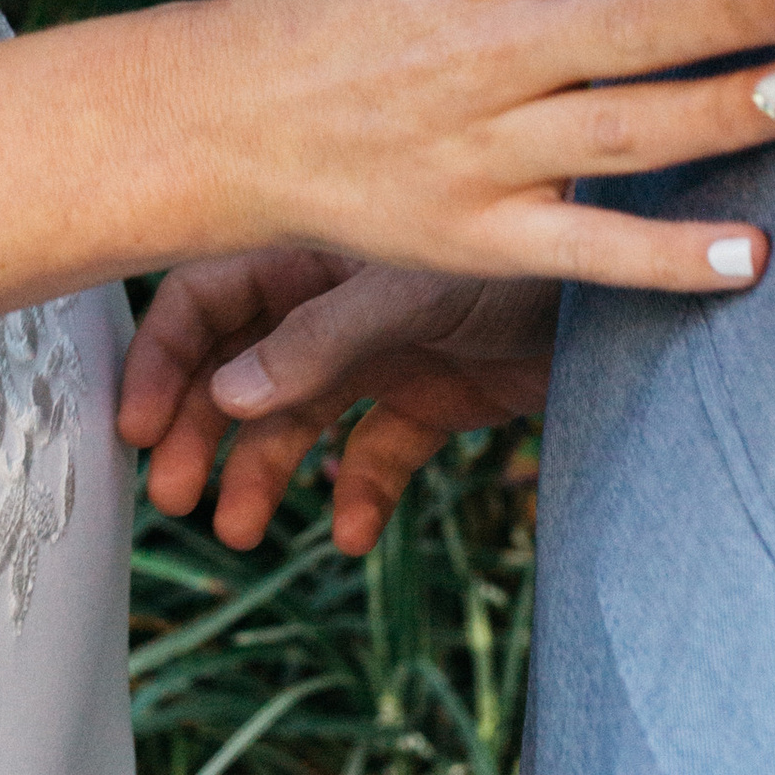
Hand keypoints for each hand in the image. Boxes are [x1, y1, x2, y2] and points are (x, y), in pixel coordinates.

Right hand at [121, 253, 556, 552]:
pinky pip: (379, 449)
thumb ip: (319, 341)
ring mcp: (387, 345)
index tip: (136, 430)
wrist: (638, 289)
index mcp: (317, 244)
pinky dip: (360, 490)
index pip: (210, 296)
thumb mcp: (408, 292)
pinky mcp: (438, 394)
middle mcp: (340, 293)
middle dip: (199, 427)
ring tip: (242, 530)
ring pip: (299, 413)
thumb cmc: (523, 252)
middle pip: (242, 361)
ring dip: (264, 470)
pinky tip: (353, 531)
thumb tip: (225, 400)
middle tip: (174, 496)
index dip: (166, 359)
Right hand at [180, 0, 774, 297]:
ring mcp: (479, 151)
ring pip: (623, 135)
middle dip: (738, 2)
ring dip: (725, 113)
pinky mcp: (475, 237)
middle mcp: (480, 51)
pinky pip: (587, 253)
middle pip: (630, 24)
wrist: (232, 120)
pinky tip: (755, 255)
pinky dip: (670, 258)